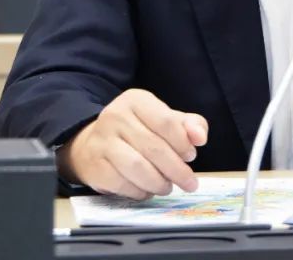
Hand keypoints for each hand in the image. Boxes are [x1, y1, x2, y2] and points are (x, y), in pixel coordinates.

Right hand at [57, 88, 207, 198]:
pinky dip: (140, 191)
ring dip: (159, 183)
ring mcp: (101, 142)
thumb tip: (200, 137)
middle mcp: (115, 116)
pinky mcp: (95, 166)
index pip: (166, 122)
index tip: (191, 156)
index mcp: (136, 100)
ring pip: (138, 168)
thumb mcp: (164, 120)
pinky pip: (123, 184)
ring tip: (168, 187)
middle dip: (177, 170)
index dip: (183, 143)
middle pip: (154, 148)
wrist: (92, 145)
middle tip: (189, 182)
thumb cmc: (137, 131)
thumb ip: (189, 125)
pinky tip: (147, 190)